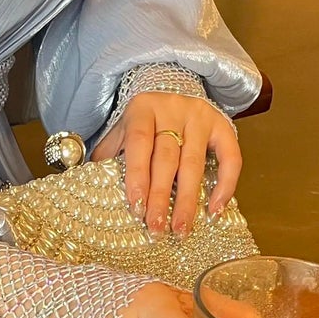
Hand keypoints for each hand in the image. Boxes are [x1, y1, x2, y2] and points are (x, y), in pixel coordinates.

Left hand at [93, 91, 240, 238]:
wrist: (173, 89)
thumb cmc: (143, 122)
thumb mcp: (121, 131)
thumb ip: (108, 155)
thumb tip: (88, 188)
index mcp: (142, 109)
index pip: (139, 144)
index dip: (137, 176)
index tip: (136, 208)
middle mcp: (173, 109)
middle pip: (166, 158)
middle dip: (160, 197)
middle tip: (157, 228)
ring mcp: (200, 117)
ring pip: (193, 163)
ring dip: (187, 200)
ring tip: (181, 228)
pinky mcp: (222, 125)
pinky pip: (230, 157)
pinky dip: (225, 185)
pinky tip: (214, 209)